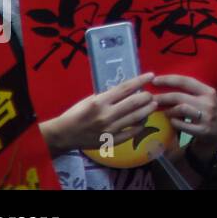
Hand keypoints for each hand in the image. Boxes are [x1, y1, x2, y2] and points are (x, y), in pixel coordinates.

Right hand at [42, 73, 157, 153]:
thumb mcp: (89, 100)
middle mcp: (106, 115)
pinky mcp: (111, 141)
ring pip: (136, 118)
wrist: (63, 135)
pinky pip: (131, 133)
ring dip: (147, 110)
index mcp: (100, 102)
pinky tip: (143, 121)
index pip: (125, 88)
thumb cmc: (75, 114)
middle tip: (151, 94)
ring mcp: (110, 130)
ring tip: (153, 105)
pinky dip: (140, 126)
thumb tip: (126, 90)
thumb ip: (107, 96)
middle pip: (134, 103)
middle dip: (147, 96)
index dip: (140, 81)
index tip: (150, 76)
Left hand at [152, 74, 216, 154]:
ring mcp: (206, 117)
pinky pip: (181, 124)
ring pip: (180, 109)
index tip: (154, 80)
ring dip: (168, 110)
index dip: (168, 79)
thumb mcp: (204, 99)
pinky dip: (173, 122)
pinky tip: (172, 121)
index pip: (186, 81)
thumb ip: (190, 92)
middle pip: (179, 96)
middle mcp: (209, 102)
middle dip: (162, 97)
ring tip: (164, 112)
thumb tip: (164, 85)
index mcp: (208, 91)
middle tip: (150, 99)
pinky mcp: (202, 130)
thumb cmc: (207, 112)